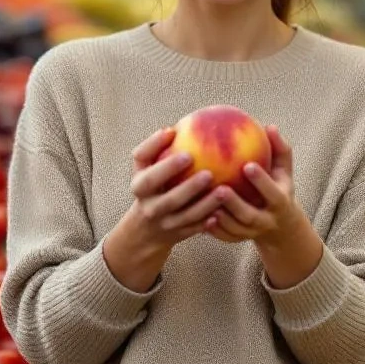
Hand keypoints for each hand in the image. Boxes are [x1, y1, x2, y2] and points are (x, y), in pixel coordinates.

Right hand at [125, 127, 223, 248]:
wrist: (145, 230)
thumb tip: (175, 127)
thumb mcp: (145, 169)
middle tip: (208, 173)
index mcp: (140, 187)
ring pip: (186, 217)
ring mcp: (164, 224)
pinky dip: (209, 220)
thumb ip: (155, 149)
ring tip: (223, 191)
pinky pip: (196, 228)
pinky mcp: (178, 236)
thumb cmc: (151, 186)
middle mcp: (149, 207)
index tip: (184, 156)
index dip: (165, 165)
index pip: (149, 176)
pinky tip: (224, 210)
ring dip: (205, 205)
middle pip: (168, 200)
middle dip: (188, 188)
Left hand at [204, 127, 304, 246]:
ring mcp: (254, 233)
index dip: (261, 181)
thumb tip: (270, 126)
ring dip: (221, 220)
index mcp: (281, 202)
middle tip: (220, 189)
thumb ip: (279, 150)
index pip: (272, 192)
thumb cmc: (278, 186)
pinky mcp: (240, 239)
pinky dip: (215, 230)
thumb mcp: (284, 171)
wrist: (280, 225)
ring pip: (237, 230)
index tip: (247, 165)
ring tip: (206, 207)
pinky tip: (200, 220)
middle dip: (235, 204)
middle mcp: (268, 220)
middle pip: (251, 216)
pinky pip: (226, 237)